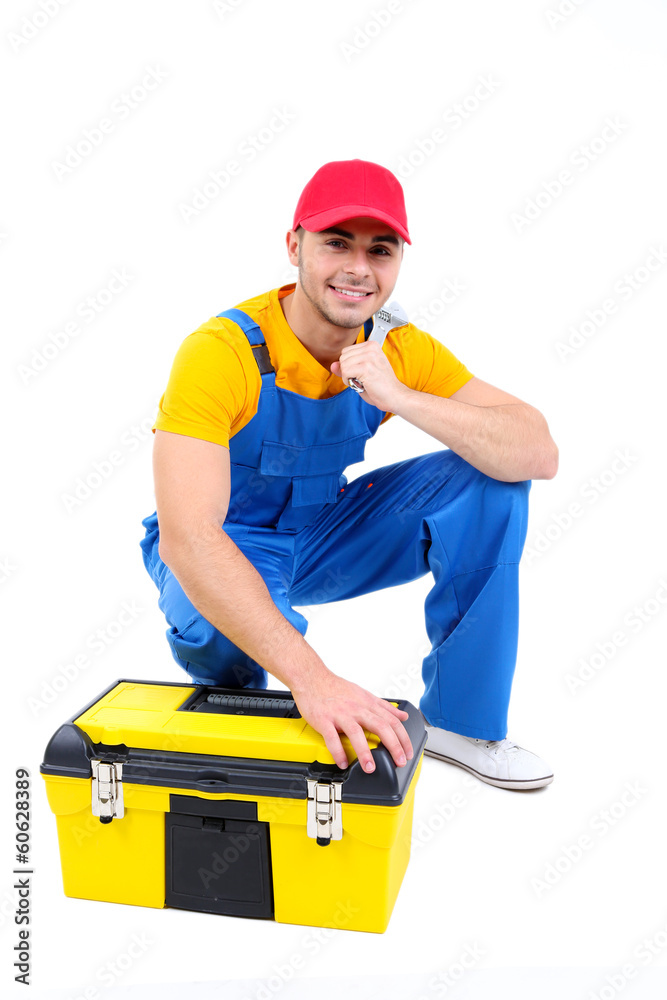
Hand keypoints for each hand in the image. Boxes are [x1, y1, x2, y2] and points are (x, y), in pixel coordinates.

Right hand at [291, 668, 413, 772]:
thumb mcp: (364, 694)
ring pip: (356, 733)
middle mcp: (356, 708)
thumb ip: (384, 707)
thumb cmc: (336, 687)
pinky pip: (332, 738)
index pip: (392, 721)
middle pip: (381, 726)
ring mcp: (340, 714)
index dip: (403, 738)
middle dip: (393, 746)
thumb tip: (402, 715)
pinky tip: (343, 762)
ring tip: (370, 768)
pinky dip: (338, 752)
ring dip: (365, 753)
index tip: (408, 752)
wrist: (311, 677)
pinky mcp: (324, 719)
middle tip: (399, 761)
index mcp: (367, 703)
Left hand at [330, 341, 409, 412]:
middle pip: (343, 356)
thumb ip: (346, 367)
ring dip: (348, 377)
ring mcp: (369, 357)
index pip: (346, 351)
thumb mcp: (362, 373)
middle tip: (361, 379)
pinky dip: (348, 381)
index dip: (349, 365)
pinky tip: (360, 384)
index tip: (361, 373)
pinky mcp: (366, 367)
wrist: (394, 396)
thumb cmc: (381, 386)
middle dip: (347, 371)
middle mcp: (371, 348)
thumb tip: (333, 365)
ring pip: (343, 365)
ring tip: (362, 382)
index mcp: (372, 345)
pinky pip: (345, 372)